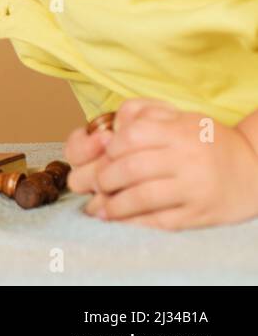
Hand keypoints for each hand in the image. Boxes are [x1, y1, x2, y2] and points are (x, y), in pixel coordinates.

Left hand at [66, 98, 257, 229]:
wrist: (252, 170)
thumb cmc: (203, 141)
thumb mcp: (177, 116)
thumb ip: (141, 113)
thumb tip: (106, 132)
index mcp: (179, 130)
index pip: (131, 135)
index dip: (110, 147)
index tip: (103, 154)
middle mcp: (188, 158)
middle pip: (131, 168)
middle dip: (103, 178)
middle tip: (93, 184)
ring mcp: (194, 188)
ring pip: (141, 197)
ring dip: (113, 205)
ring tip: (99, 207)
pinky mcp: (199, 214)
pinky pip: (159, 221)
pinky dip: (132, 222)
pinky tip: (117, 220)